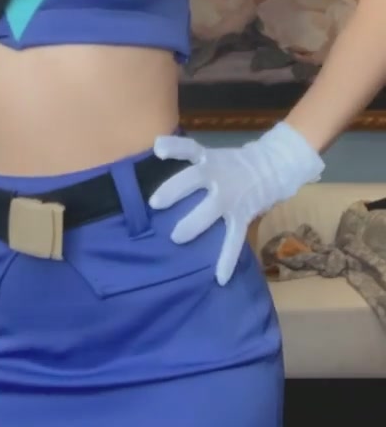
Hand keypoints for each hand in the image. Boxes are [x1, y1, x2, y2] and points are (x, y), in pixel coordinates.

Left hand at [149, 122, 323, 284]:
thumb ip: (192, 167)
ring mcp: (230, 196)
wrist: (272, 167)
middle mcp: (218, 174)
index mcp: (209, 159)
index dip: (173, 148)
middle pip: (193, 178)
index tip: (157, 149)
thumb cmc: (233, 164)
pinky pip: (234, 238)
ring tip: (176, 238)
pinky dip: (227, 258)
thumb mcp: (213, 157)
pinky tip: (220, 278)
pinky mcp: (242, 214)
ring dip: (193, 223)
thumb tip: (158, 179)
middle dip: (173, 189)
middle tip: (154, 203)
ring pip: (210, 208)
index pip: (189, 148)